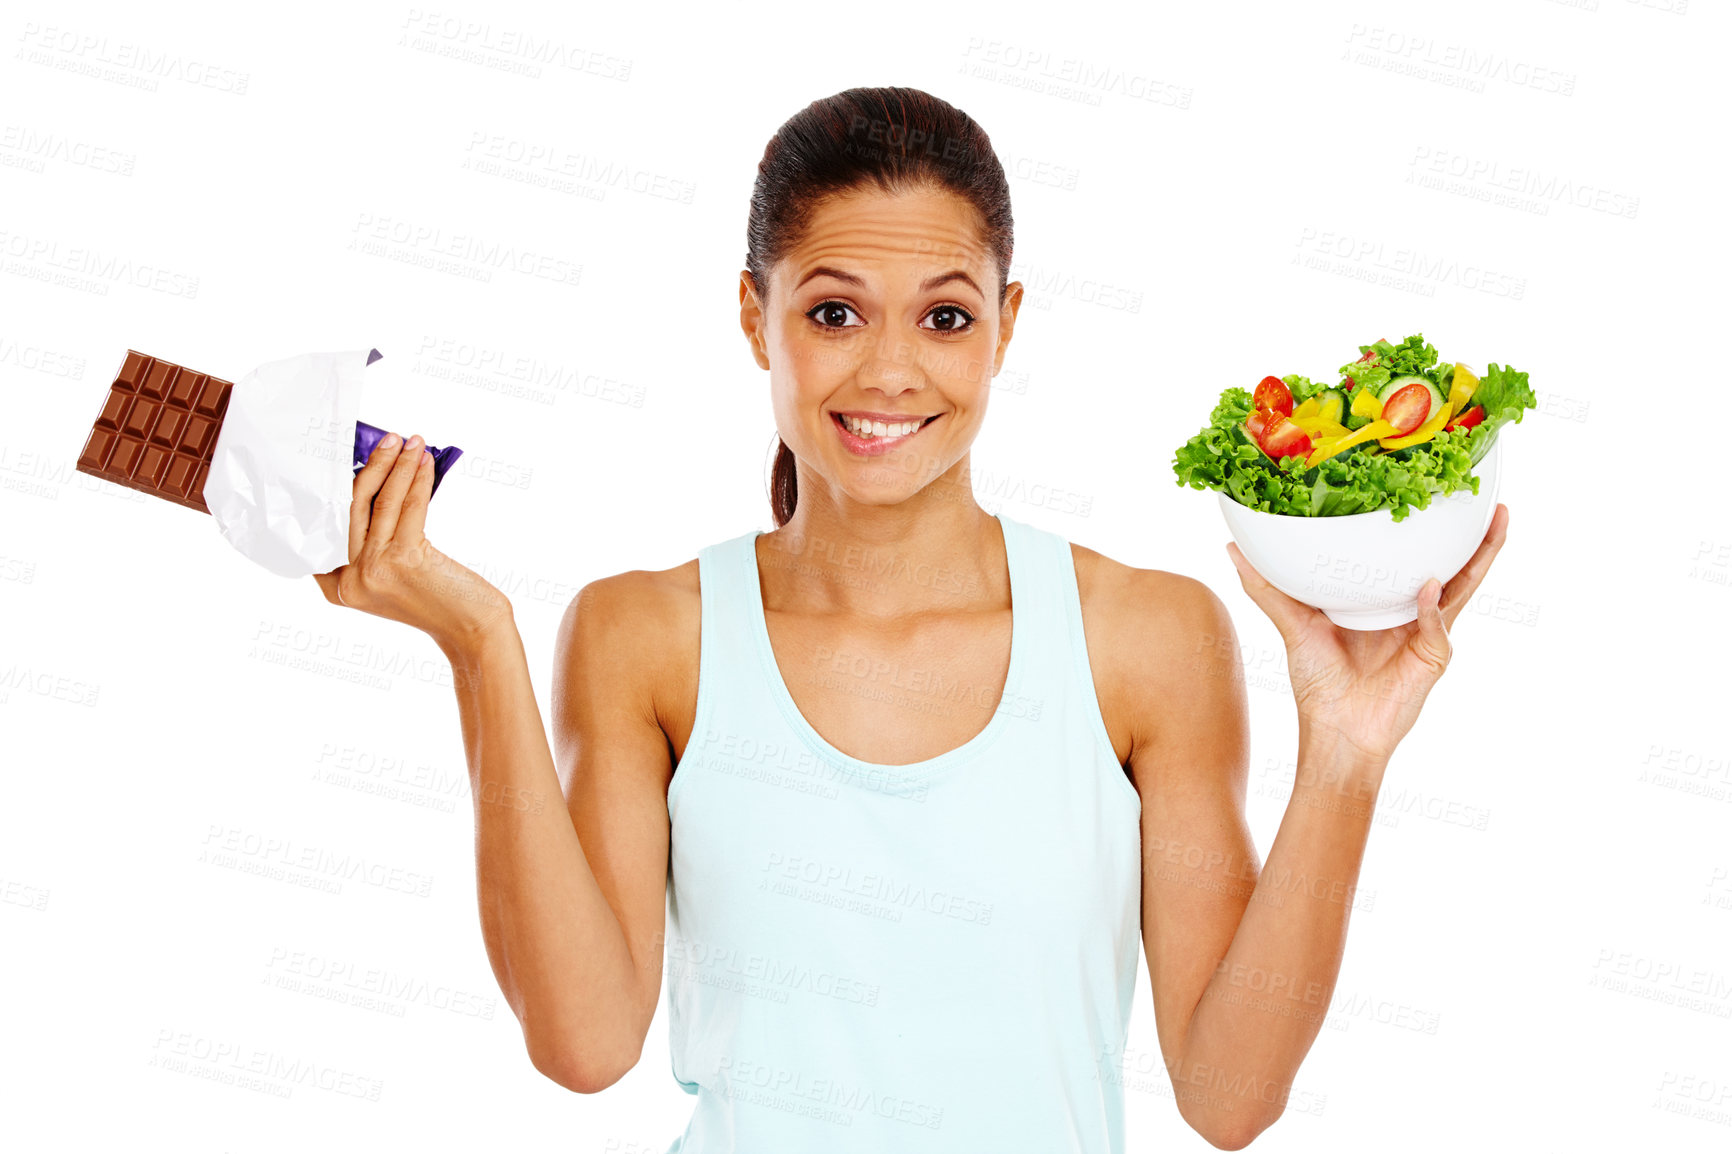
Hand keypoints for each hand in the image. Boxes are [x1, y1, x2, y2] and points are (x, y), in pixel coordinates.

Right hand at [312, 432, 510, 651]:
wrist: (470, 628)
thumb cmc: (435, 598)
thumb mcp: (388, 576)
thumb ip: (371, 543)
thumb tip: (373, 480)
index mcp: (336, 587)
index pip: (328, 525)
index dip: (338, 485)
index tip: (350, 456)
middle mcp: (348, 581)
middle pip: (352, 508)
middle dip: (372, 467)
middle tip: (388, 440)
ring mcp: (373, 571)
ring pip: (380, 502)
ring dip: (396, 465)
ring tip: (411, 443)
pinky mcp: (404, 559)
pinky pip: (408, 506)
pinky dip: (417, 479)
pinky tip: (425, 462)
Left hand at [1225, 503, 1510, 762]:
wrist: (1334, 732)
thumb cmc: (1317, 684)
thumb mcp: (1292, 625)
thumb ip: (1267, 588)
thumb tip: (1232, 548)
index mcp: (1384, 600)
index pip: (1409, 556)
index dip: (1421, 528)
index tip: (1425, 488)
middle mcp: (1412, 612)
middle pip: (1450, 564)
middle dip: (1470, 532)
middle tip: (1476, 491)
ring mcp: (1428, 633)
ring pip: (1463, 586)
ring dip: (1482, 555)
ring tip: (1495, 519)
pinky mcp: (1433, 656)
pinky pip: (1438, 624)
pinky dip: (1432, 606)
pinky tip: (1426, 587)